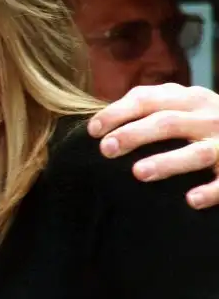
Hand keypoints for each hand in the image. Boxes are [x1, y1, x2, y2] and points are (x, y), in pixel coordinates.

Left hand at [87, 83, 218, 208]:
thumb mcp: (184, 106)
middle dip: (134, 135)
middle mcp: (208, 116)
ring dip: (166, 162)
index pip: (146, 99)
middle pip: (166, 122)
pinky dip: (211, 190)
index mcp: (188, 98)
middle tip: (106, 149)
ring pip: (195, 153)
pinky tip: (191, 200)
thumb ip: (152, 108)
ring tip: (138, 173)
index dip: (116, 113)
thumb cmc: (206, 123)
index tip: (92, 130)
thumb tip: (102, 123)